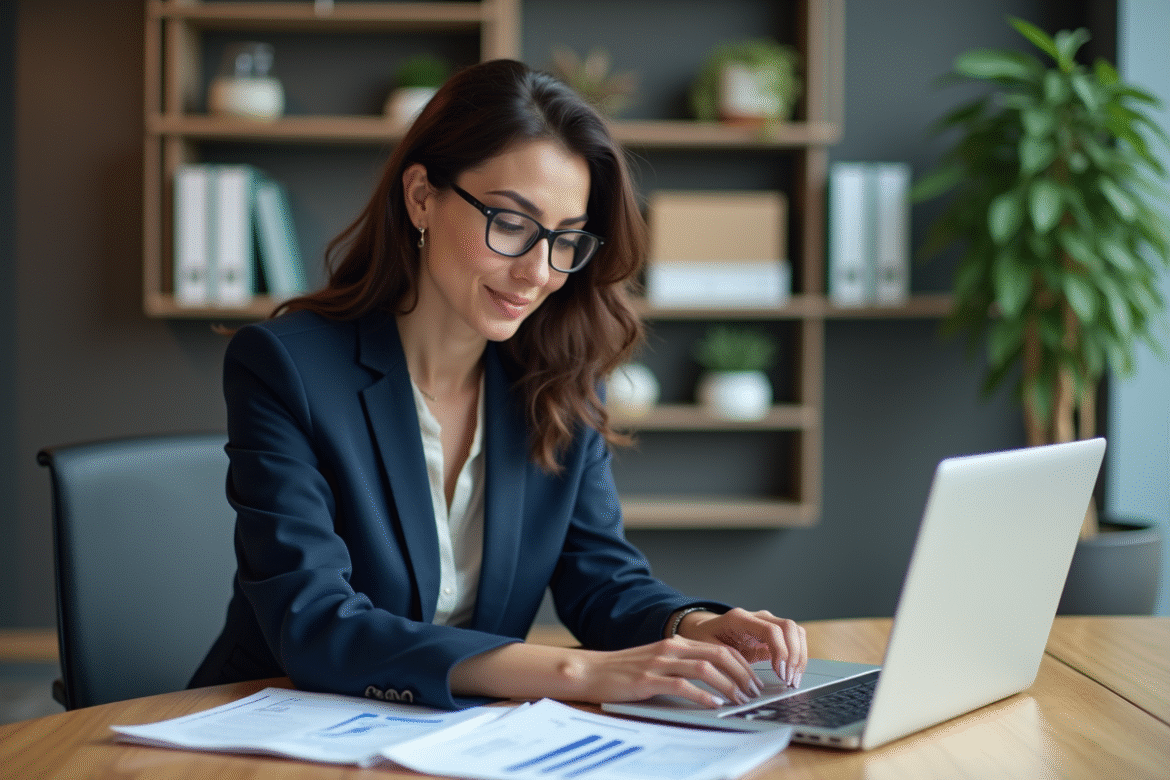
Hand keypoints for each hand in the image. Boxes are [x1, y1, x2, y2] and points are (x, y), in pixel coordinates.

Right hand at [564, 636, 764, 707]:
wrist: (591, 671)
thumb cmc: (624, 671)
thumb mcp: (657, 661)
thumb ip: (682, 665)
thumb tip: (714, 680)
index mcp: (676, 643)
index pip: (720, 648)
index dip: (741, 664)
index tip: (753, 681)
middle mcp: (671, 649)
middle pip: (719, 654)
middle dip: (742, 674)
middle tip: (754, 692)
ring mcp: (660, 663)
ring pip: (706, 668)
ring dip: (728, 685)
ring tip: (740, 700)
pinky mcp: (648, 680)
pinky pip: (683, 686)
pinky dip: (703, 695)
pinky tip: (714, 704)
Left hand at [676, 607, 807, 687]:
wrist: (703, 628)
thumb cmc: (703, 638)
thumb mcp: (708, 650)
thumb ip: (725, 661)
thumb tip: (743, 682)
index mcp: (739, 618)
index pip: (771, 630)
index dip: (780, 651)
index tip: (780, 673)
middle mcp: (757, 617)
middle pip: (789, 627)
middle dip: (794, 655)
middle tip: (789, 680)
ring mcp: (767, 623)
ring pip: (796, 631)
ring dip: (799, 656)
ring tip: (793, 680)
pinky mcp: (773, 634)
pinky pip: (793, 640)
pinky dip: (797, 656)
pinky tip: (792, 674)